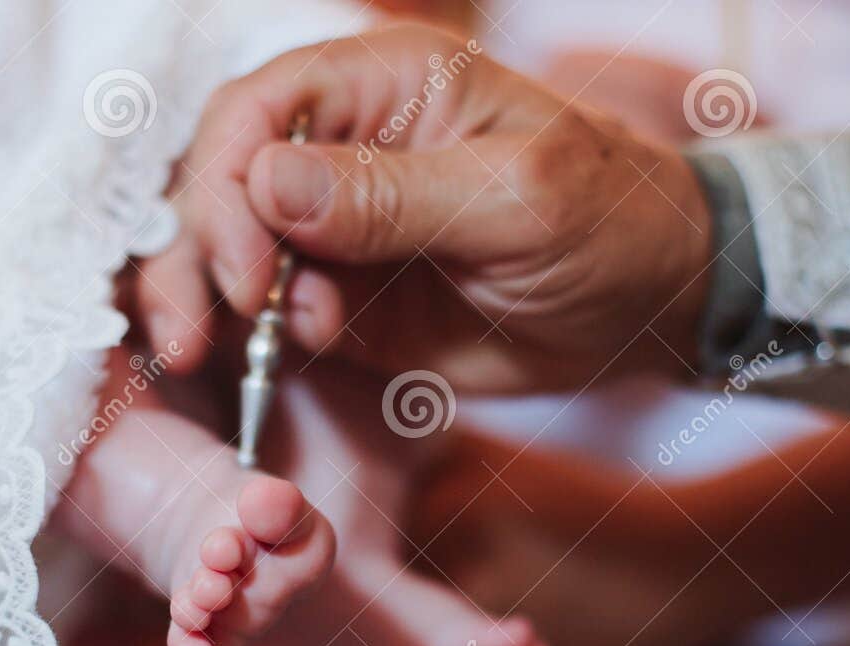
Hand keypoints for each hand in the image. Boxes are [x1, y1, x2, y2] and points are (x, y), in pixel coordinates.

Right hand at [138, 24, 713, 393]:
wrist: (651, 305)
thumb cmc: (609, 220)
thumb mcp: (514, 199)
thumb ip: (392, 195)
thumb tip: (267, 183)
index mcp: (383, 87)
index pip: (259, 109)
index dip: (228, 181)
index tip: (245, 267)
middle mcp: (341, 150)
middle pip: (221, 178)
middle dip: (198, 248)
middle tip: (205, 328)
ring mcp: (334, 229)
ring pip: (227, 249)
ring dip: (205, 297)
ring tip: (208, 350)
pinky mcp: (340, 297)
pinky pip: (268, 312)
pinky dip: (252, 336)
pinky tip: (279, 355)